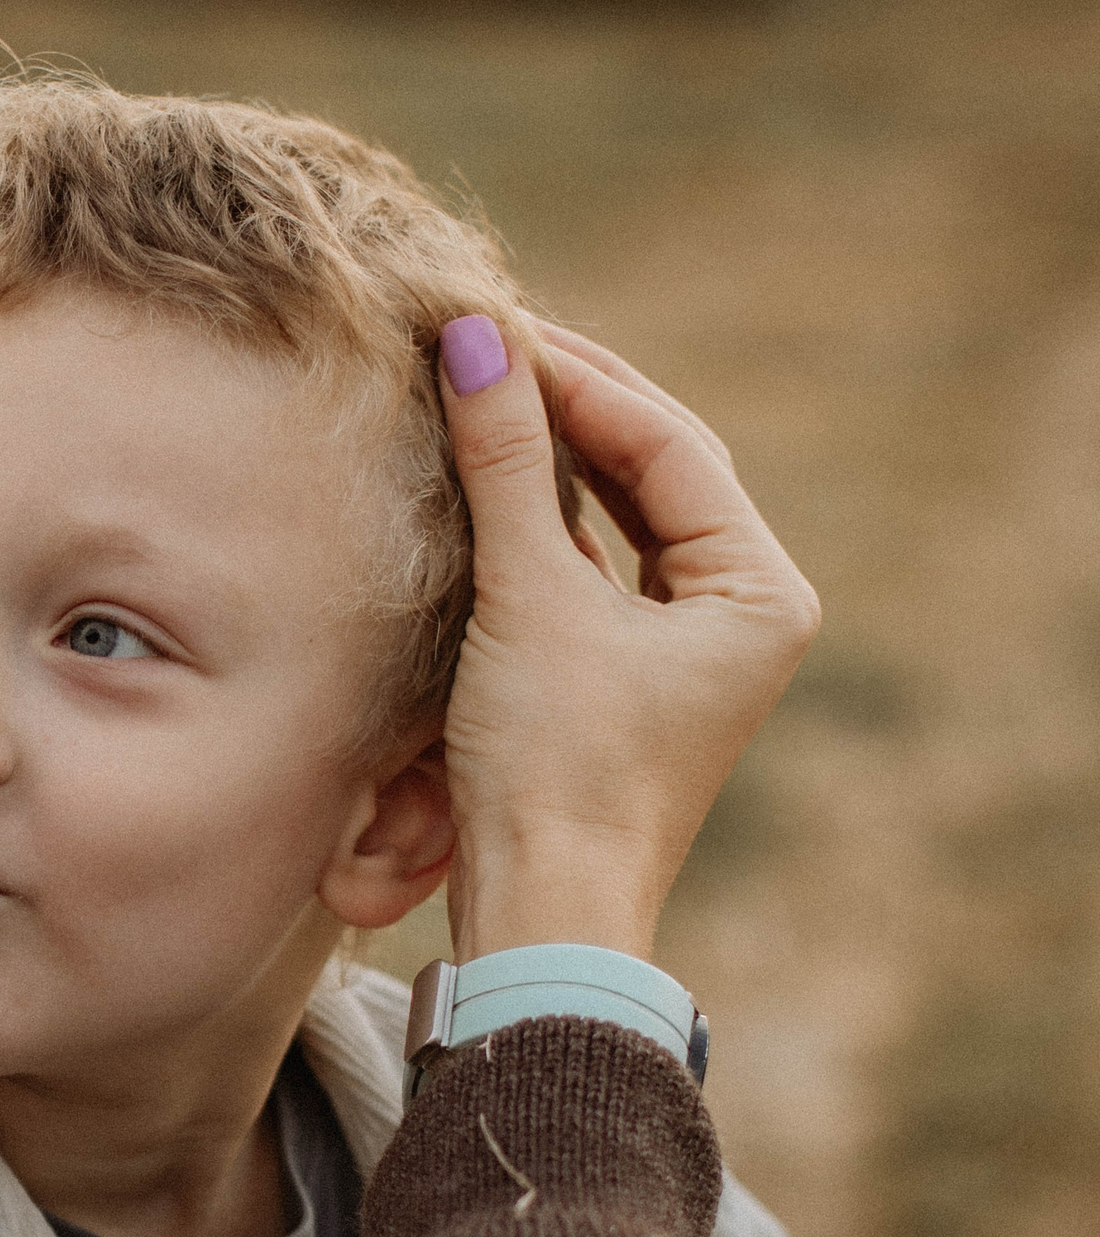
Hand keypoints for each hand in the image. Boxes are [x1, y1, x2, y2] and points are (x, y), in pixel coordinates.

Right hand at [436, 317, 819, 961]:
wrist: (540, 907)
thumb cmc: (553, 765)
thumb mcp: (530, 596)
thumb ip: (507, 460)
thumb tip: (476, 337)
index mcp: (760, 591)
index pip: (670, 443)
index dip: (579, 378)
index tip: (494, 328)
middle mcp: (741, 613)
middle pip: (657, 469)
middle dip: (571, 404)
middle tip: (486, 342)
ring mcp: (688, 647)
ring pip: (624, 512)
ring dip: (556, 453)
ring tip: (484, 390)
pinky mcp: (627, 674)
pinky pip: (594, 562)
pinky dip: (546, 513)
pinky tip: (493, 476)